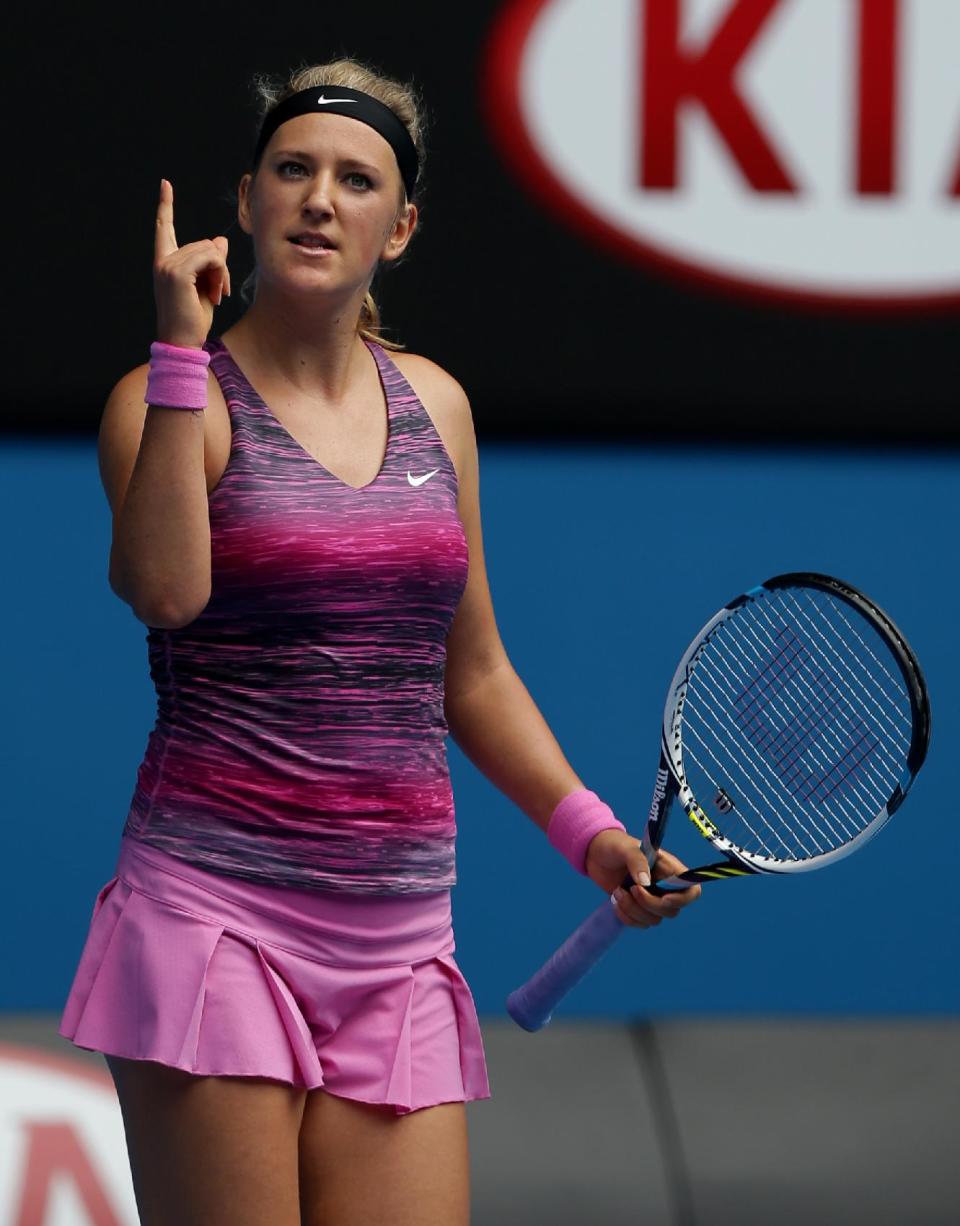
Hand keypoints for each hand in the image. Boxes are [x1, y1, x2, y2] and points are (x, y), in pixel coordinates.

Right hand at [153, 178, 230, 348]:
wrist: (182, 342)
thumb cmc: (192, 319)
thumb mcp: (206, 286)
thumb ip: (211, 262)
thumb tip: (220, 240)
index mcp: (164, 262)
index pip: (163, 228)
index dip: (164, 206)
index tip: (165, 184)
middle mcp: (162, 260)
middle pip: (203, 244)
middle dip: (218, 266)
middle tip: (218, 292)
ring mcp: (167, 265)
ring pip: (210, 250)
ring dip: (221, 272)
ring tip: (217, 295)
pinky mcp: (177, 272)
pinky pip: (211, 258)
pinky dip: (220, 274)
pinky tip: (217, 293)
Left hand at [584, 829, 701, 928]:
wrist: (595, 854)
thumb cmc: (614, 845)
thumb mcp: (625, 848)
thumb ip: (637, 861)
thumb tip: (645, 883)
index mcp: (669, 869)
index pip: (692, 890)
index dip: (682, 899)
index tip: (663, 897)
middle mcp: (664, 886)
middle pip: (672, 910)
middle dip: (649, 905)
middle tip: (632, 889)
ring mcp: (651, 899)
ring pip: (654, 919)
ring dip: (634, 910)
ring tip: (618, 891)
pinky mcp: (637, 908)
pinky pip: (640, 923)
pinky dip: (626, 916)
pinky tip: (615, 899)